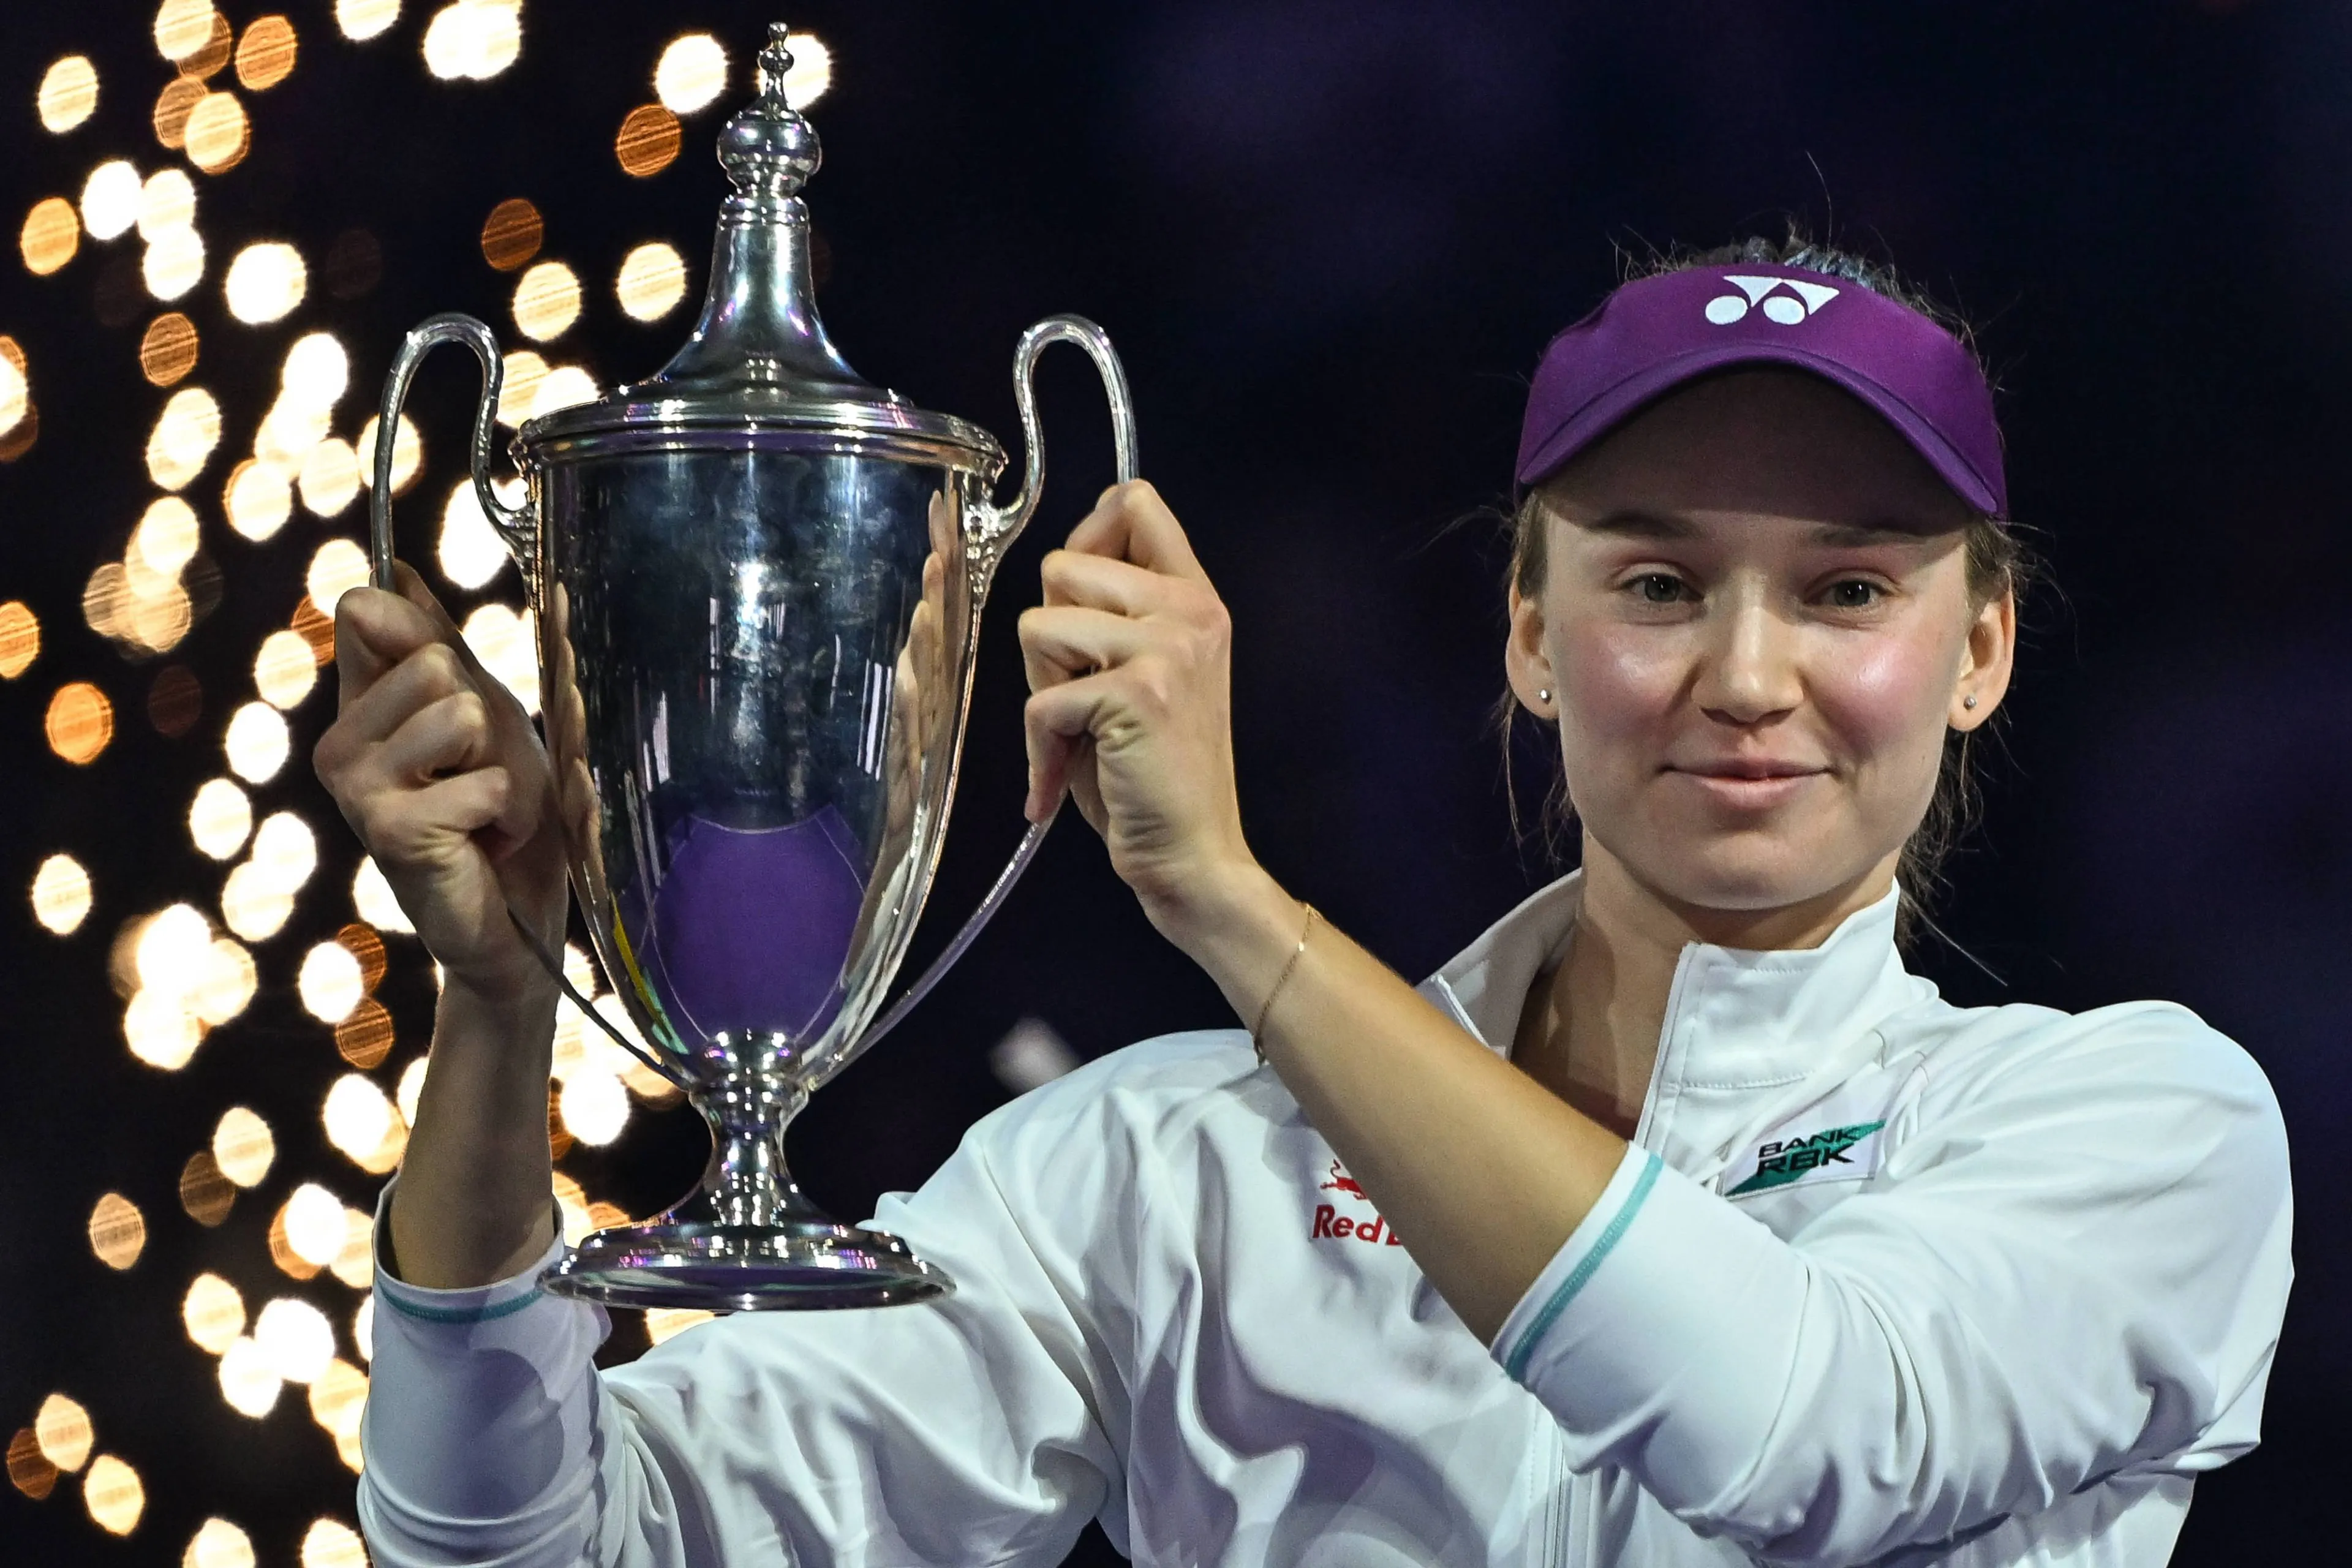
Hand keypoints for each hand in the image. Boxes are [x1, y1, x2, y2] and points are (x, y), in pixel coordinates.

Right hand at [313, 564, 566, 1006]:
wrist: (516, 920)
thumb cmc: (504, 814)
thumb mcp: (485, 716)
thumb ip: (435, 647)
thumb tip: (383, 575)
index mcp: (359, 705)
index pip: (373, 612)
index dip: (435, 641)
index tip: (454, 691)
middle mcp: (340, 742)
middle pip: (438, 662)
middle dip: (492, 723)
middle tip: (482, 776)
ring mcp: (356, 787)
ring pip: (463, 713)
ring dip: (505, 768)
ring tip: (486, 808)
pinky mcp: (390, 831)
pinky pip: (485, 782)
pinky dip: (509, 814)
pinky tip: (484, 845)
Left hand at [1018, 481, 1260, 945]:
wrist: (1193, 854)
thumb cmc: (1154, 773)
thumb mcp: (1147, 671)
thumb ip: (1117, 611)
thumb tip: (1060, 564)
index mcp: (1195, 597)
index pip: (1135, 501)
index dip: (1086, 536)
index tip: (1079, 597)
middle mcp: (1190, 609)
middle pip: (1061, 567)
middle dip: (1050, 635)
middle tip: (1082, 694)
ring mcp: (1167, 646)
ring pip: (1039, 626)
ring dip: (1041, 687)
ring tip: (1080, 731)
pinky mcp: (1136, 692)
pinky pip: (1041, 698)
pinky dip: (1038, 749)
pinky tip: (1064, 778)